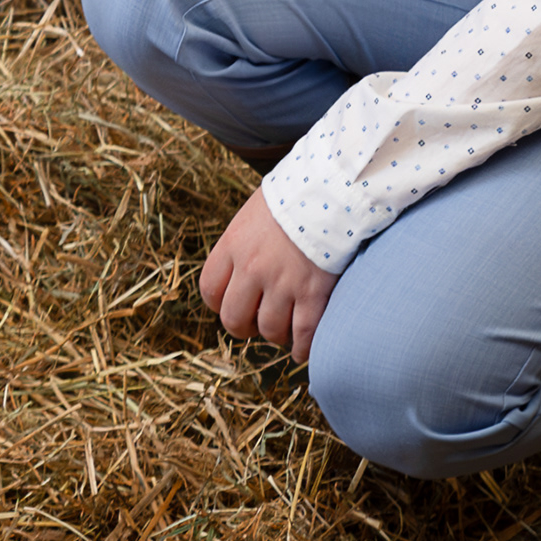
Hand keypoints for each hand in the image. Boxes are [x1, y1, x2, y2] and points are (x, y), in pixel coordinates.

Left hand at [199, 186, 336, 361]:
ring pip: (269, 330)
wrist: (330, 190)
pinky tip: (301, 350)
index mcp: (233, 245)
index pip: (210, 289)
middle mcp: (252, 268)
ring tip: (283, 330)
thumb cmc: (294, 198)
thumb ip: (243, 243)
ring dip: (275, 335)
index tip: (231, 305)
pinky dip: (302, 349)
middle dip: (243, 327)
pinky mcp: (313, 294)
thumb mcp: (254, 214)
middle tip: (255, 324)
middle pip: (234, 318)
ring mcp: (283, 284)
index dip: (219, 304)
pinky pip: (303, 335)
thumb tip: (242, 270)